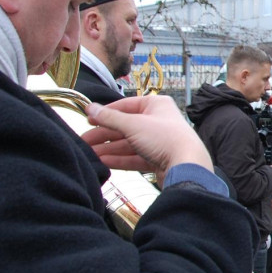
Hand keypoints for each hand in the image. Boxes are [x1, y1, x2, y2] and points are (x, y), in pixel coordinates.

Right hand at [83, 95, 211, 182]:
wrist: (187, 166)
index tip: (88, 118)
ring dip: (108, 149)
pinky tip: (103, 162)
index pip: (126, 105)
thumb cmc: (165, 138)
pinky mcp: (157, 159)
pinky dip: (119, 159)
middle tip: (84, 141)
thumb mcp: (133, 124)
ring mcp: (158, 141)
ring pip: (128, 143)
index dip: (106, 112)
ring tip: (89, 154)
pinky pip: (134, 157)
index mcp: (156, 105)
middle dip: (103, 134)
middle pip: (125, 126)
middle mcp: (158, 121)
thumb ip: (109, 118)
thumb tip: (90, 108)